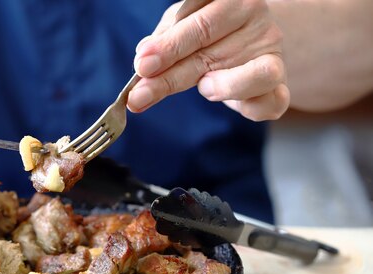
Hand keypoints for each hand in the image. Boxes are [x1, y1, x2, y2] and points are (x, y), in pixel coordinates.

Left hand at [128, 0, 289, 121]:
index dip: (169, 46)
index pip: (198, 23)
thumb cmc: (208, 32)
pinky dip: (250, 108)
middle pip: (212, 51)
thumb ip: (164, 39)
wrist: (246, 42)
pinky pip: (270, 104)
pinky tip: (226, 102)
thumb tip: (144, 56)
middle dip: (169, 77)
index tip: (142, 65)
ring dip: (221, 87)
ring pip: (254, 75)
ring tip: (202, 88)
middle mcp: (258, 20)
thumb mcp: (182, 26)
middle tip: (139, 97)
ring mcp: (272, 52)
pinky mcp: (280, 85)